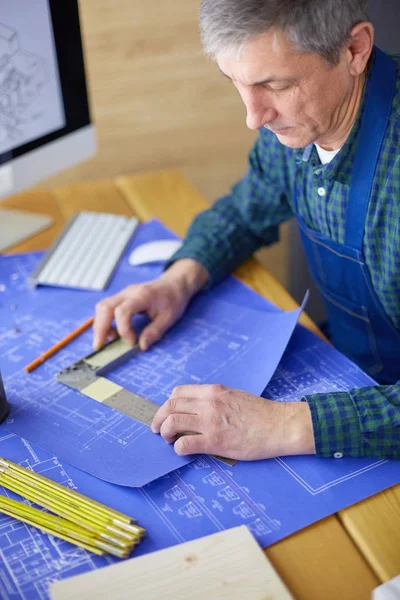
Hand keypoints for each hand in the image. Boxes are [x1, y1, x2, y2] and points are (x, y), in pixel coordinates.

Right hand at [93, 259, 208, 349]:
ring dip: (100, 325)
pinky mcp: (121, 298)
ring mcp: (123, 294)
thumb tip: (141, 346)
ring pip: (102, 307)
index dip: (123, 330)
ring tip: (107, 341)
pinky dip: (105, 321)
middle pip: (104, 307)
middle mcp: (128, 292)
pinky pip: (106, 308)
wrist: (174, 284)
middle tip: (100, 346)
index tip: (132, 342)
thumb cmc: (173, 300)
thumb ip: (154, 332)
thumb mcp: (169, 318)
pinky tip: (112, 333)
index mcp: (142, 296)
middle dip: (100, 328)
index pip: (122, 311)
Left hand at [151, 384, 314, 459]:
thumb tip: (196, 409)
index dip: (168, 404)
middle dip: (159, 418)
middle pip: (170, 406)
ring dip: (165, 432)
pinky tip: (182, 450)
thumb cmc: (261, 413)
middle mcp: (209, 403)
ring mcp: (211, 422)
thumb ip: (214, 400)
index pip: (178, 392)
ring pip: (172, 422)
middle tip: (158, 429)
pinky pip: (185, 443)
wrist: (280, 425)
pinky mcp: (216, 441)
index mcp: (213, 391)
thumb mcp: (234, 396)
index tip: (166, 413)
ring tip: (169, 440)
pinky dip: (178, 448)